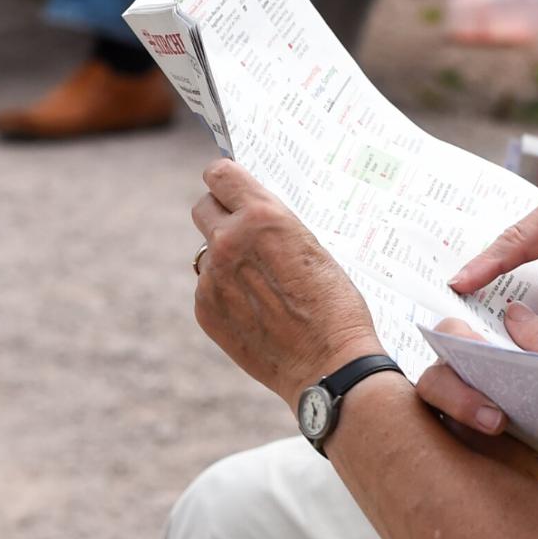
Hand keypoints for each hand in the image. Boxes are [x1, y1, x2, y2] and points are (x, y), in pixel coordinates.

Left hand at [190, 160, 382, 404]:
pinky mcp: (205, 309)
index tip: (228, 186)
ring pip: (207, 252)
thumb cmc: (335, 305)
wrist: (328, 364)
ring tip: (261, 284)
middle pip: (202, 208)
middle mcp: (230, 242)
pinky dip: (226, 293)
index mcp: (262, 217)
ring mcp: (212, 278)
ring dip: (225, 258)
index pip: (219, 174)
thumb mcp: (312, 247)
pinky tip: (257, 310)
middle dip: (221, 215)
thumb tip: (248, 215)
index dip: (225, 179)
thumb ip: (272, 227)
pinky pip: (207, 286)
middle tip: (244, 233)